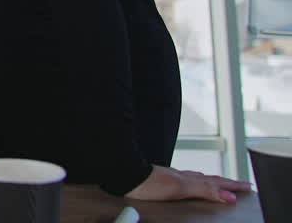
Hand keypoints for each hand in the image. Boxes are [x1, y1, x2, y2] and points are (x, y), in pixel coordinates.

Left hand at [125, 165, 250, 203]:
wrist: (124, 175)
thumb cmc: (147, 182)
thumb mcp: (179, 188)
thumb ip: (203, 190)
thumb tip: (227, 195)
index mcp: (189, 178)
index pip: (216, 182)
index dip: (232, 186)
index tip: (246, 187)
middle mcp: (182, 176)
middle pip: (209, 179)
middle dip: (226, 183)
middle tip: (240, 185)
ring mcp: (171, 177)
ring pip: (197, 179)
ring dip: (212, 182)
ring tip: (220, 184)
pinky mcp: (161, 181)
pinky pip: (185, 181)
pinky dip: (194, 183)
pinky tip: (188, 184)